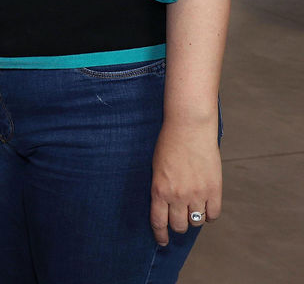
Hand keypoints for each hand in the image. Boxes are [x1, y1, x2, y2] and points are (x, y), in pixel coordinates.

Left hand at [150, 119, 220, 244]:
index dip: (160, 235)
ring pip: (196, 222)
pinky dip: (209, 214)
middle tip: (179, 219)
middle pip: (178, 225)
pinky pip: (213, 215)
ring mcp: (197, 194)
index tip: (162, 241)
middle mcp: (177, 196)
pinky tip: (205, 207)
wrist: (189, 128)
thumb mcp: (156, 167)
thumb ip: (161, 188)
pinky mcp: (214, 190)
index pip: (158, 222)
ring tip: (192, 209)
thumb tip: (165, 207)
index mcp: (159, 190)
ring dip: (193, 219)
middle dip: (177, 225)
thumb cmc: (169, 144)